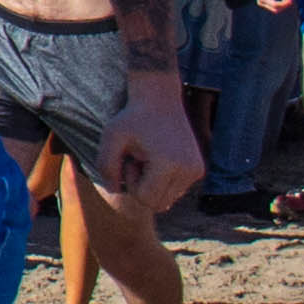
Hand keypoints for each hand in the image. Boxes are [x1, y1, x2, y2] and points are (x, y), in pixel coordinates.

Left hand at [97, 79, 199, 213]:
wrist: (160, 98)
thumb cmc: (132, 118)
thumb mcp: (111, 137)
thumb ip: (105, 166)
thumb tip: (115, 191)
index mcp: (169, 164)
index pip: (145, 199)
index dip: (131, 184)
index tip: (131, 161)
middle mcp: (188, 170)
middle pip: (157, 204)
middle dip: (142, 188)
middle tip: (138, 161)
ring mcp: (196, 171)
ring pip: (167, 200)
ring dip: (152, 185)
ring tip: (149, 159)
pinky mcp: (198, 169)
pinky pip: (175, 191)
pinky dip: (163, 182)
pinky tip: (159, 159)